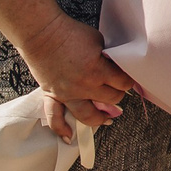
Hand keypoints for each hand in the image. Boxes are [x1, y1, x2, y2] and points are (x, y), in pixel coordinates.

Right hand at [19, 14, 133, 140]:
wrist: (42, 33)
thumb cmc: (70, 33)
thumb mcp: (98, 41)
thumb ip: (107, 58)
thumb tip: (115, 68)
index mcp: (98, 70)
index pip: (123, 83)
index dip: (128, 81)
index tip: (128, 79)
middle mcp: (84, 85)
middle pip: (111, 99)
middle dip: (117, 94)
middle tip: (117, 90)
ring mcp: (68, 93)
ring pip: (88, 115)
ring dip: (100, 118)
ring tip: (107, 119)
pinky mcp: (52, 95)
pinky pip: (55, 118)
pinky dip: (61, 129)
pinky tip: (69, 136)